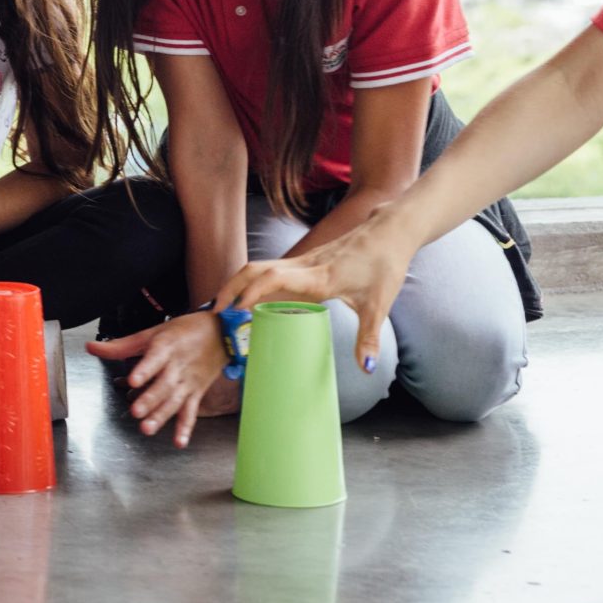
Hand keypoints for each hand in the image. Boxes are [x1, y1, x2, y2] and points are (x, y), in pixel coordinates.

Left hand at [87, 312, 227, 446]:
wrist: (221, 333)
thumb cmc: (183, 332)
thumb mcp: (152, 333)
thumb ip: (120, 345)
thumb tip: (91, 347)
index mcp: (166, 348)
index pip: (155, 359)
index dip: (145, 370)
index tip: (133, 380)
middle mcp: (178, 367)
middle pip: (164, 385)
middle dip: (150, 400)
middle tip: (136, 412)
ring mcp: (188, 382)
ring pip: (175, 401)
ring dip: (162, 416)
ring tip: (147, 428)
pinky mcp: (196, 393)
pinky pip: (191, 412)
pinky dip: (186, 428)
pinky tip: (179, 441)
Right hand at [217, 226, 407, 376]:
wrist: (388, 234)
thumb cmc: (383, 267)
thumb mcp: (378, 306)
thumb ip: (368, 338)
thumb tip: (366, 368)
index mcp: (319, 276)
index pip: (274, 278)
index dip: (250, 292)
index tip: (234, 311)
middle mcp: (304, 266)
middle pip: (254, 270)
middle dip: (230, 288)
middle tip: (215, 312)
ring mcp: (301, 261)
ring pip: (257, 267)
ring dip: (236, 284)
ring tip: (223, 308)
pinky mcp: (302, 262)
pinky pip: (268, 270)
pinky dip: (251, 283)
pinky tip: (249, 300)